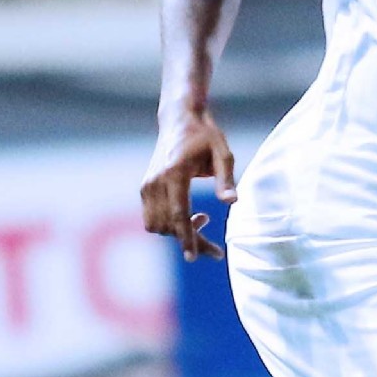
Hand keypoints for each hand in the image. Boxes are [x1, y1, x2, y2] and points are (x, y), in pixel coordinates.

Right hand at [141, 107, 236, 260]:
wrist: (179, 119)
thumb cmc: (205, 135)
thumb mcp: (223, 153)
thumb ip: (226, 179)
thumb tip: (232, 203)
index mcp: (174, 173)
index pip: (178, 213)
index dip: (186, 237)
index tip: (193, 257)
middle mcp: (155, 181)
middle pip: (168, 225)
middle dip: (189, 241)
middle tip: (215, 250)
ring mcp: (147, 186)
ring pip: (157, 225)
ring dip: (178, 232)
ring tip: (204, 219)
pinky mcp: (145, 189)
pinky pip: (153, 218)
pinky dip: (169, 224)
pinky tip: (190, 214)